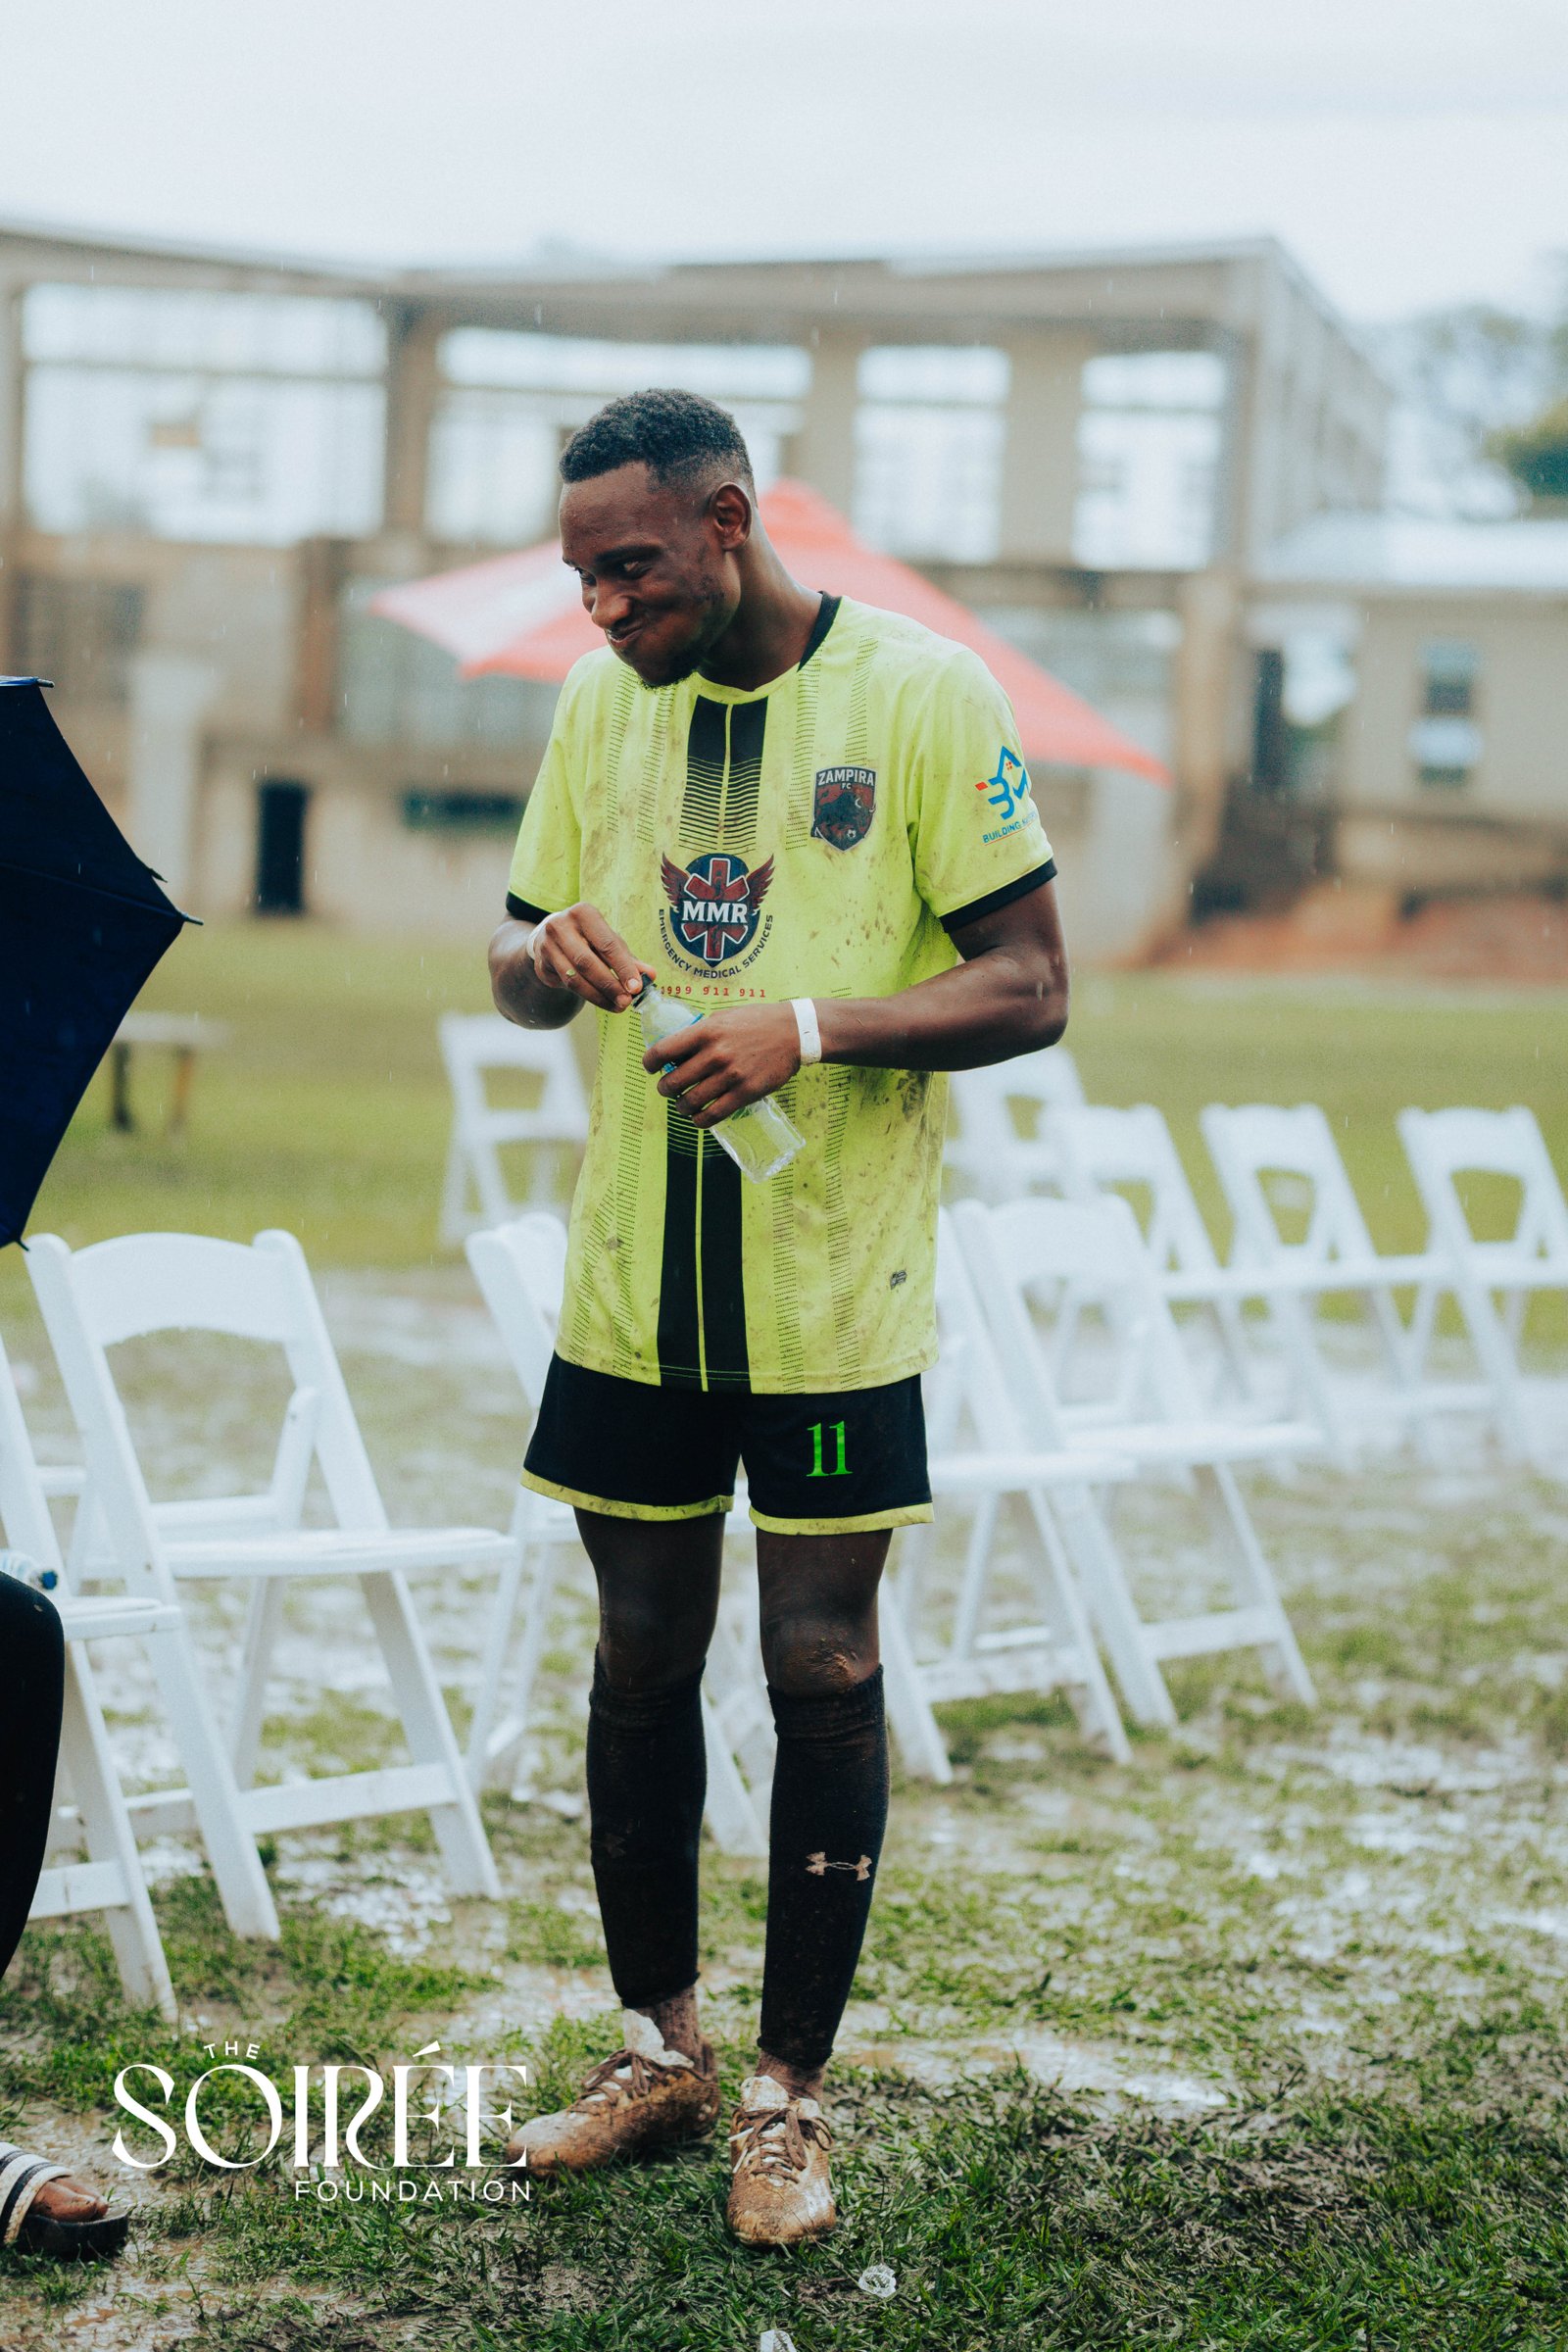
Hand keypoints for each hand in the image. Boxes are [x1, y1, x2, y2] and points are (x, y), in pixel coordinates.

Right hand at [530, 903, 651, 1011]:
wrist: (552, 940)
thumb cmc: (588, 939)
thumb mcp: (609, 943)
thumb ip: (629, 959)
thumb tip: (651, 975)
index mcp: (584, 913)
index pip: (607, 943)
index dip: (623, 967)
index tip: (637, 987)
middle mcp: (561, 925)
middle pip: (588, 962)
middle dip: (610, 985)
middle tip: (627, 1001)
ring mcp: (548, 944)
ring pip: (575, 977)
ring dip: (599, 996)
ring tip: (618, 1006)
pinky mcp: (542, 963)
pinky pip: (567, 984)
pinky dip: (588, 996)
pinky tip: (604, 1002)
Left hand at [644, 1002, 802, 1124]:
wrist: (794, 1032)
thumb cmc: (757, 1021)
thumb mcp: (724, 1017)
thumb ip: (700, 1033)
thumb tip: (677, 1050)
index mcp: (706, 1031)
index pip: (663, 1051)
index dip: (650, 1063)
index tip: (651, 1068)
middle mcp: (715, 1054)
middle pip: (673, 1082)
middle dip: (664, 1089)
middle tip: (667, 1088)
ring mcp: (730, 1075)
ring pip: (690, 1102)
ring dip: (681, 1107)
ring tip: (683, 1105)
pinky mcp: (746, 1092)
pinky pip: (714, 1114)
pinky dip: (700, 1120)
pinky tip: (698, 1118)